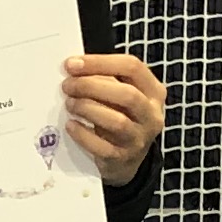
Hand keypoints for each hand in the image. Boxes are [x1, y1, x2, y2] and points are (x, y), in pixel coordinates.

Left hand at [59, 54, 166, 182]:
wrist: (126, 159)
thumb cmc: (120, 116)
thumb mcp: (120, 95)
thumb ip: (104, 79)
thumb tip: (73, 68)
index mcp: (153, 91)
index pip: (132, 67)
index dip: (100, 62)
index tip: (71, 64)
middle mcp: (151, 114)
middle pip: (127, 94)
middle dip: (91, 86)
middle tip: (67, 86)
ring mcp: (139, 138)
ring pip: (117, 121)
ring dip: (88, 109)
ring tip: (69, 104)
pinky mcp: (123, 158)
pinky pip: (102, 147)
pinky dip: (83, 134)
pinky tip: (71, 125)